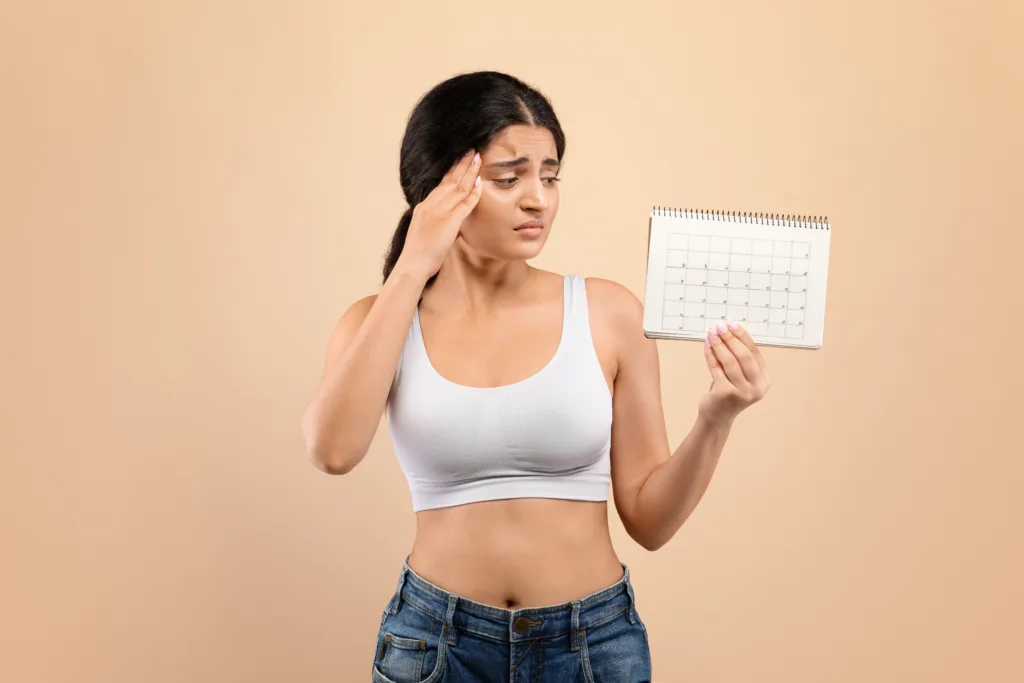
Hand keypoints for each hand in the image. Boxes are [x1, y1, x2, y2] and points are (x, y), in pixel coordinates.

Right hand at [394, 149, 482, 281]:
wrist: (412, 265)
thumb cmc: (419, 254)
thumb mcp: (426, 233)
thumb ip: (439, 224)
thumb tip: (453, 225)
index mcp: (425, 206)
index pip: (441, 184)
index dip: (452, 171)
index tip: (460, 160)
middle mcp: (431, 205)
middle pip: (450, 180)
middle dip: (462, 164)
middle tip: (471, 151)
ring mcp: (440, 212)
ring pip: (458, 187)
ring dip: (469, 172)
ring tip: (478, 158)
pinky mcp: (449, 222)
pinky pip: (464, 203)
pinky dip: (473, 192)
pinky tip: (480, 182)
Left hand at [699, 321, 770, 425]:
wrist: (717, 417)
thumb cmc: (728, 391)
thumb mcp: (739, 375)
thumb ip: (739, 358)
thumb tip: (729, 331)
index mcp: (764, 381)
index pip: (754, 353)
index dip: (743, 337)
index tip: (732, 324)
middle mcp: (757, 388)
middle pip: (744, 356)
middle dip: (731, 339)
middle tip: (720, 327)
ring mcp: (742, 392)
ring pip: (730, 361)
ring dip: (719, 345)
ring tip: (712, 333)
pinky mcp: (726, 394)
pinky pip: (717, 369)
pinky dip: (711, 355)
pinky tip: (707, 345)